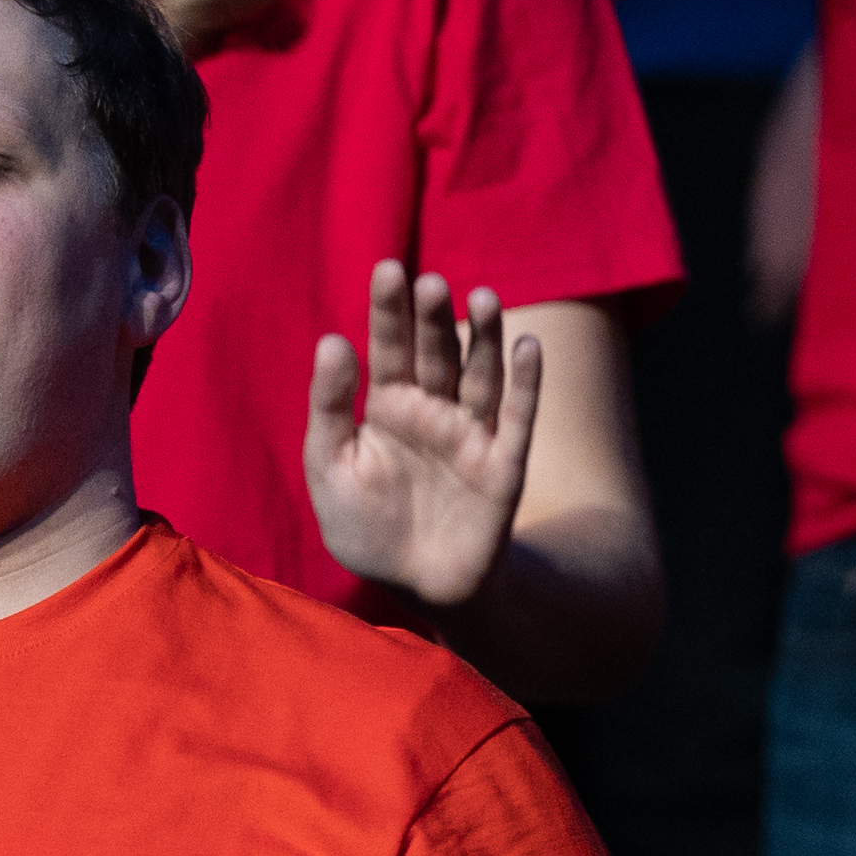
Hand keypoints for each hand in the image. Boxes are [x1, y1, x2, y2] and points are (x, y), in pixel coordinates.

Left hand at [305, 265, 541, 608]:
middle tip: (429, 283)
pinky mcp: (504, 465)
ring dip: (485, 336)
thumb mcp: (330, 469)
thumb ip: (329, 408)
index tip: (388, 269)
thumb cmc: (366, 528)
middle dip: (433, 318)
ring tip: (482, 297)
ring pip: (480, 375)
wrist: (416, 586)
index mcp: (388, 405)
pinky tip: (527, 346)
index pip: (389, 348)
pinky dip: (526, 384)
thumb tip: (331, 339)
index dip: (389, 311)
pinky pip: (517, 419)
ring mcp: (471, 434)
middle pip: (436, 352)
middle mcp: (433, 410)